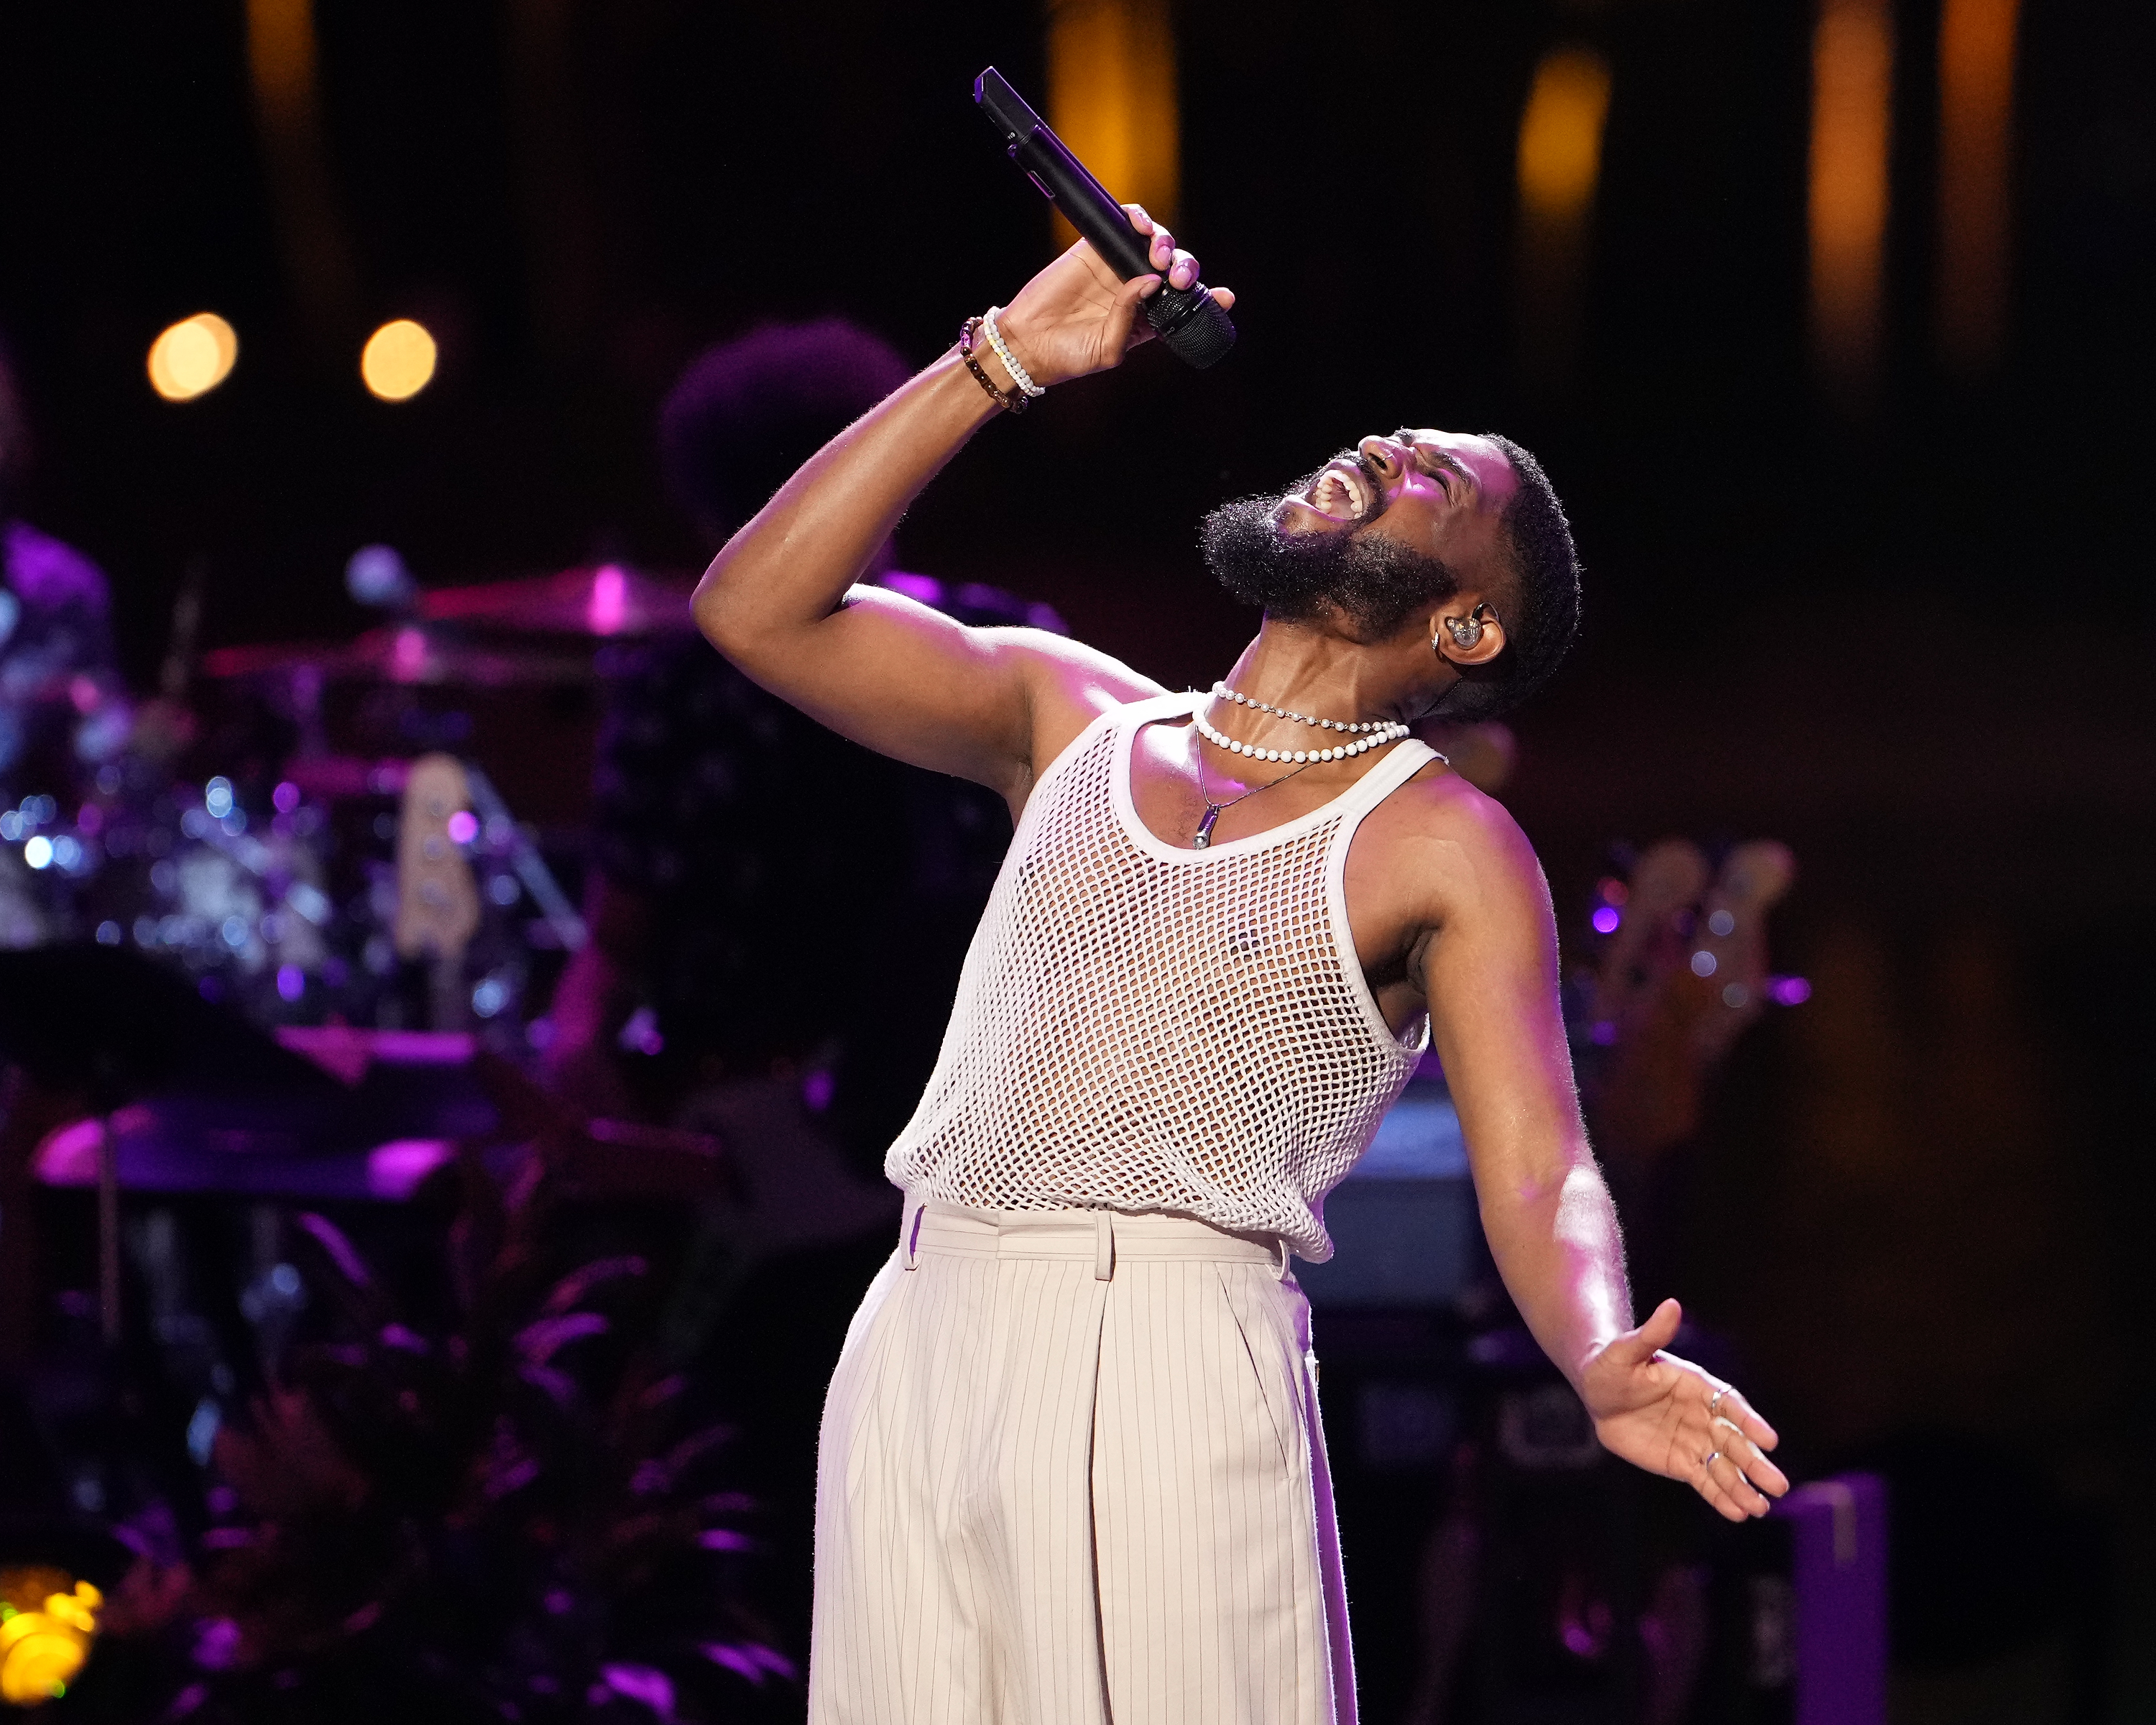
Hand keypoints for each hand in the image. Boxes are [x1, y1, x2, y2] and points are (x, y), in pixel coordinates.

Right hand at [992, 204, 1234, 389]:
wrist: (1026, 342)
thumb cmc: (1068, 356)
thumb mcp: (1109, 350)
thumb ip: (1130, 318)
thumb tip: (1148, 280)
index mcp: (1148, 320)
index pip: (1186, 304)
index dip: (1209, 297)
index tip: (1225, 296)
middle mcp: (1138, 291)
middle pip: (1175, 269)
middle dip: (1185, 269)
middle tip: (1175, 279)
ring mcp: (1118, 267)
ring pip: (1155, 243)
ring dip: (1165, 244)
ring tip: (1156, 256)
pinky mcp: (1096, 248)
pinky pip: (1123, 224)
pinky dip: (1137, 218)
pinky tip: (1140, 225)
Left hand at [1579, 1297, 1789, 1521]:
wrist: (1598, 1390)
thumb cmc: (1613, 1364)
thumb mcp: (1627, 1349)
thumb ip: (1652, 1334)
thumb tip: (1671, 1305)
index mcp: (1697, 1386)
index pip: (1729, 1404)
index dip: (1749, 1421)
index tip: (1769, 1439)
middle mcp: (1703, 1415)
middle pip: (1734, 1441)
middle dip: (1755, 1463)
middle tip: (1779, 1484)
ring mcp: (1694, 1440)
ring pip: (1723, 1466)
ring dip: (1743, 1487)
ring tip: (1762, 1509)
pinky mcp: (1680, 1461)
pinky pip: (1705, 1481)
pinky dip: (1722, 1497)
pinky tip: (1740, 1514)